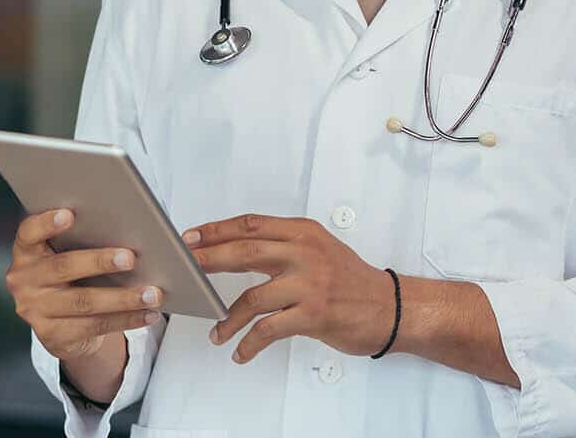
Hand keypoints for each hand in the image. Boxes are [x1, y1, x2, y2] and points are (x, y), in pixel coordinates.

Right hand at [5, 208, 163, 361]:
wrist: (60, 325)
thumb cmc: (72, 276)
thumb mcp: (67, 255)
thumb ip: (82, 240)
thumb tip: (129, 230)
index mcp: (27, 251)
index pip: (29, 232)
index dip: (47, 223)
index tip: (70, 214)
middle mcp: (24, 280)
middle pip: (64, 267)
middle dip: (100, 262)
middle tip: (130, 258)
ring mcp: (35, 310)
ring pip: (84, 302)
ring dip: (123, 298)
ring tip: (152, 293)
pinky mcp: (52, 336)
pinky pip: (94, 326)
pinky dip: (126, 320)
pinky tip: (148, 313)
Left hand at [184, 213, 394, 363]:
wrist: (389, 307)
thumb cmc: (351, 280)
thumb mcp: (319, 248)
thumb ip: (282, 246)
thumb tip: (234, 249)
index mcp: (303, 233)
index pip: (251, 225)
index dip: (216, 230)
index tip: (191, 237)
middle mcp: (305, 253)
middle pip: (244, 252)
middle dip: (208, 260)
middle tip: (186, 270)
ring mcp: (309, 284)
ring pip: (251, 298)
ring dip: (227, 319)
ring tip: (216, 332)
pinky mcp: (313, 314)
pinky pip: (268, 330)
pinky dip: (249, 343)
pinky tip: (241, 351)